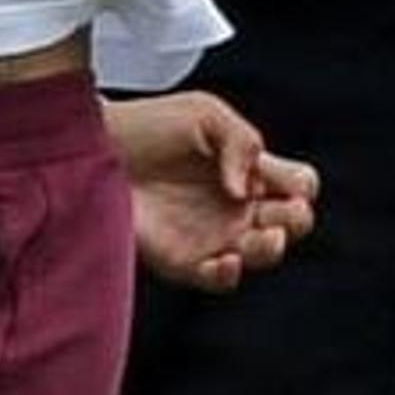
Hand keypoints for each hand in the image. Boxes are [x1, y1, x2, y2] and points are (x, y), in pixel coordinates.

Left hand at [107, 92, 319, 292]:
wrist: (94, 146)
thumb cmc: (148, 125)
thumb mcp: (204, 114)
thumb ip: (242, 141)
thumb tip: (245, 189)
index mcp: (251, 170)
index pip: (301, 186)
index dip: (297, 185)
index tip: (268, 172)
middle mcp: (239, 205)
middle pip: (294, 223)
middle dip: (295, 220)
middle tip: (275, 210)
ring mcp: (215, 234)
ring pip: (265, 255)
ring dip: (269, 249)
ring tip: (257, 236)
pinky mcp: (185, 258)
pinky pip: (221, 280)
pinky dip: (229, 275)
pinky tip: (225, 260)